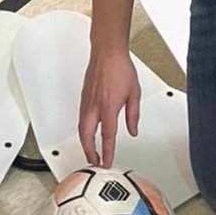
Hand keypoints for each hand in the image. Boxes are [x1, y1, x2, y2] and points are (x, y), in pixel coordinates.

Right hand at [78, 50, 140, 167]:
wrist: (107, 52)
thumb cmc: (120, 68)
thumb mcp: (134, 93)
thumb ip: (133, 115)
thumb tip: (133, 129)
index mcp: (108, 107)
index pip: (107, 136)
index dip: (107, 152)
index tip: (107, 162)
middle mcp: (95, 106)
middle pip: (87, 135)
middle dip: (89, 151)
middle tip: (94, 161)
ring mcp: (87, 101)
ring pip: (81, 127)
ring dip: (85, 142)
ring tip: (91, 151)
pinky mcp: (84, 97)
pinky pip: (81, 118)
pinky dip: (83, 130)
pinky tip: (88, 132)